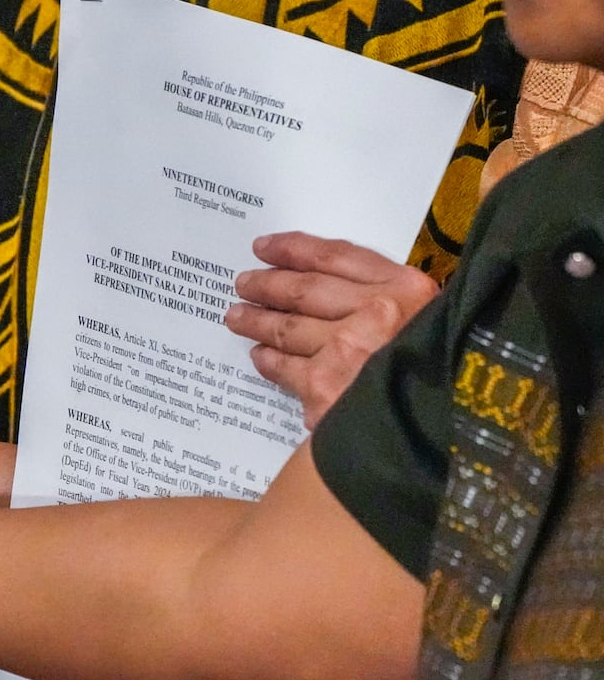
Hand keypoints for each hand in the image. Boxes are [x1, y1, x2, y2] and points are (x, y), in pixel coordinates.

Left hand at [228, 231, 438, 427]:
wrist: (440, 431)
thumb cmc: (442, 377)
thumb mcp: (437, 325)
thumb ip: (393, 304)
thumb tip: (336, 289)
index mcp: (407, 291)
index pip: (337, 257)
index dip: (294, 250)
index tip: (264, 247)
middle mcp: (375, 314)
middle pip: (304, 289)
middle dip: (267, 284)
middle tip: (244, 283)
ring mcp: (347, 350)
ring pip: (286, 327)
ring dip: (256, 320)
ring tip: (236, 316)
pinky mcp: (325, 387)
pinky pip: (284, 367)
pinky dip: (268, 360)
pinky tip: (260, 356)